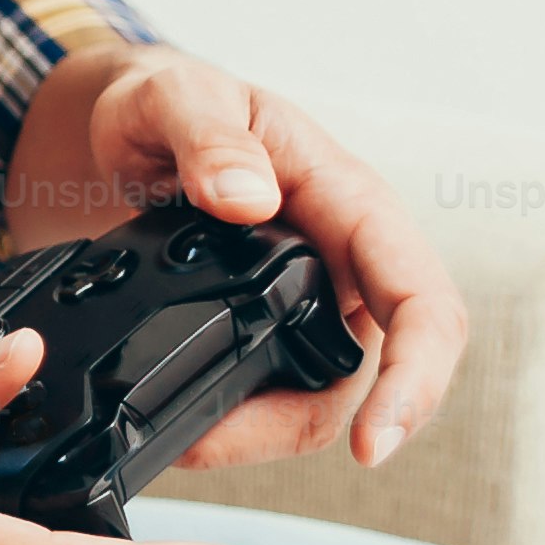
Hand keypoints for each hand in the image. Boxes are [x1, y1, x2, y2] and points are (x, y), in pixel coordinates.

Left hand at [61, 53, 466, 471]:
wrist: (124, 128)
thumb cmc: (169, 103)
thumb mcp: (175, 100)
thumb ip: (209, 140)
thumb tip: (246, 199)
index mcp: (352, 204)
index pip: (421, 301)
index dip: (414, 377)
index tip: (374, 444)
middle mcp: (346, 265)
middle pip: (366, 377)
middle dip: (292, 427)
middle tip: (204, 444)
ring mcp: (311, 305)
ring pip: (315, 400)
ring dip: (252, 434)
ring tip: (179, 437)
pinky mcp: (269, 332)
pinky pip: (270, 395)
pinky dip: (228, 421)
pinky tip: (181, 424)